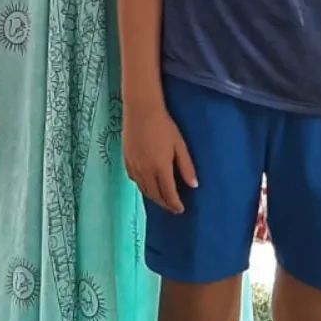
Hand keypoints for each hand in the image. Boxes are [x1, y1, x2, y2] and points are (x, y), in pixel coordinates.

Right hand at [123, 99, 196, 213]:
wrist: (141, 110)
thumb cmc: (164, 126)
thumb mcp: (180, 146)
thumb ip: (186, 167)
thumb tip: (194, 185)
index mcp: (161, 168)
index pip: (168, 193)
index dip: (175, 204)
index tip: (180, 210)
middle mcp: (146, 171)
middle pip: (154, 194)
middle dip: (164, 203)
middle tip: (172, 208)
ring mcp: (134, 166)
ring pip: (143, 189)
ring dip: (153, 197)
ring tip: (161, 199)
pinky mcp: (126, 159)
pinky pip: (134, 179)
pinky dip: (142, 186)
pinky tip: (146, 184)